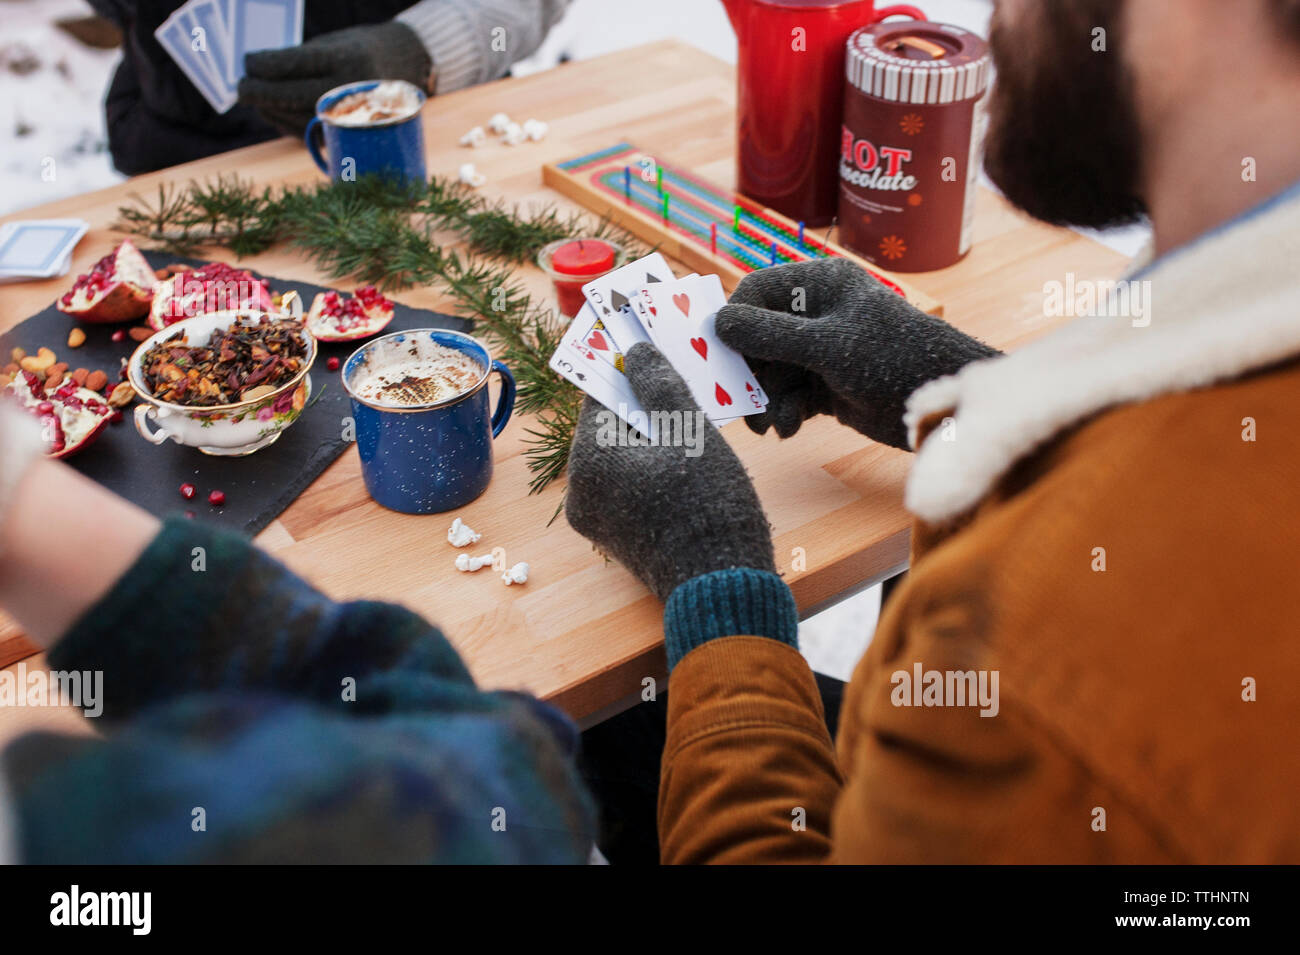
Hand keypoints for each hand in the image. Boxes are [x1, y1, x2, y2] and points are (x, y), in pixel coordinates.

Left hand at [237, 21, 431, 135]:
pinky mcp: (354, 134)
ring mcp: (355, 115)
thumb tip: (257, 77)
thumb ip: (300, 61)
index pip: (292, 64)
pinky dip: (288, 125)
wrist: (407, 67)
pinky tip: (275, 114)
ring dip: (271, 111)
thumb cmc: (361, 49)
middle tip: (241, 88)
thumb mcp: (334, 43)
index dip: (262, 65)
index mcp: (347, 59)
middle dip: (259, 93)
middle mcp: (353, 89)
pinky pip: (312, 134)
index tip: (247, 63)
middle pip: (291, 95)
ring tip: (257, 100)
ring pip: (298, 118)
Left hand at [565, 344, 774, 600]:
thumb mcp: (689, 432)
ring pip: (621, 461)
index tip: (652, 356)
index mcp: (589, 462)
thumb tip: (637, 352)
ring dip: (652, 442)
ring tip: (693, 432)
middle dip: (644, 410)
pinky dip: (652, 472)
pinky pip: (628, 489)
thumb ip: (660, 384)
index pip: (601, 399)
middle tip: (683, 393)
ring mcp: (596, 521)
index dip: (628, 374)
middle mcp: (580, 492)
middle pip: (608, 431)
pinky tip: (687, 468)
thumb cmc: (709, 505)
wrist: (722, 586)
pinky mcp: (615, 539)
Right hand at [715, 258, 999, 447]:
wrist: (944, 407)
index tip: (716, 354)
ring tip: (770, 424)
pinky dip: (785, 411)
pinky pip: (789, 395)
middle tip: (739, 402)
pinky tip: (789, 427)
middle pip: (758, 337)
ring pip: (771, 372)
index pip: (758, 292)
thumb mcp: (827, 345)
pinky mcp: (827, 387)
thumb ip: (771, 335)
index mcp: (821, 285)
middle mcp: (818, 314)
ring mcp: (822, 352)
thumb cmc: (894, 359)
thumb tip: (719, 323)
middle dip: (749, 371)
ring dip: (766, 398)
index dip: (734, 322)